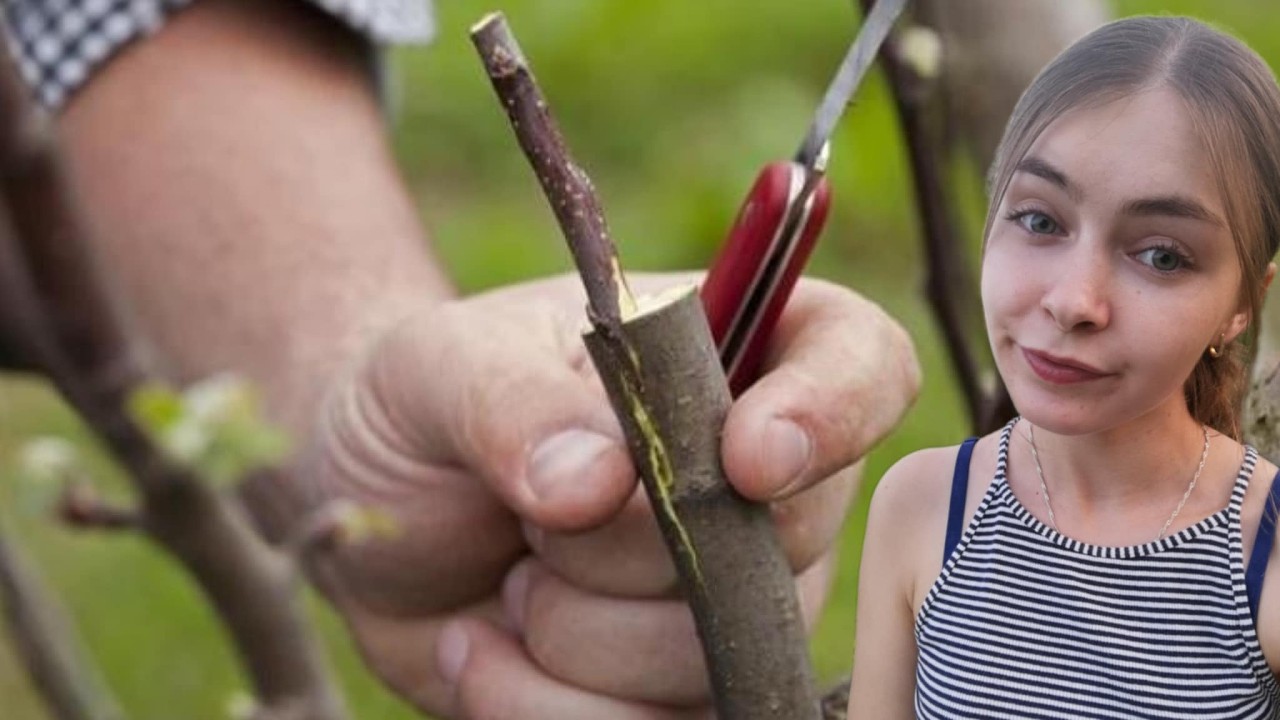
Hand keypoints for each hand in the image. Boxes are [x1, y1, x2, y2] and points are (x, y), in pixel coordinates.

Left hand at [300, 273, 918, 717]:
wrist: (374, 515)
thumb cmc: (425, 407)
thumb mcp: (442, 369)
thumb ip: (514, 405)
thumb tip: (597, 483)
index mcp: (733, 354)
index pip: (861, 362)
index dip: (833, 412)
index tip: (745, 459)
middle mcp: (759, 482)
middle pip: (785, 541)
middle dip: (630, 552)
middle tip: (532, 521)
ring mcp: (731, 598)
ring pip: (712, 658)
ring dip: (573, 638)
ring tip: (507, 582)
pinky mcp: (676, 693)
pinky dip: (543, 708)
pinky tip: (483, 650)